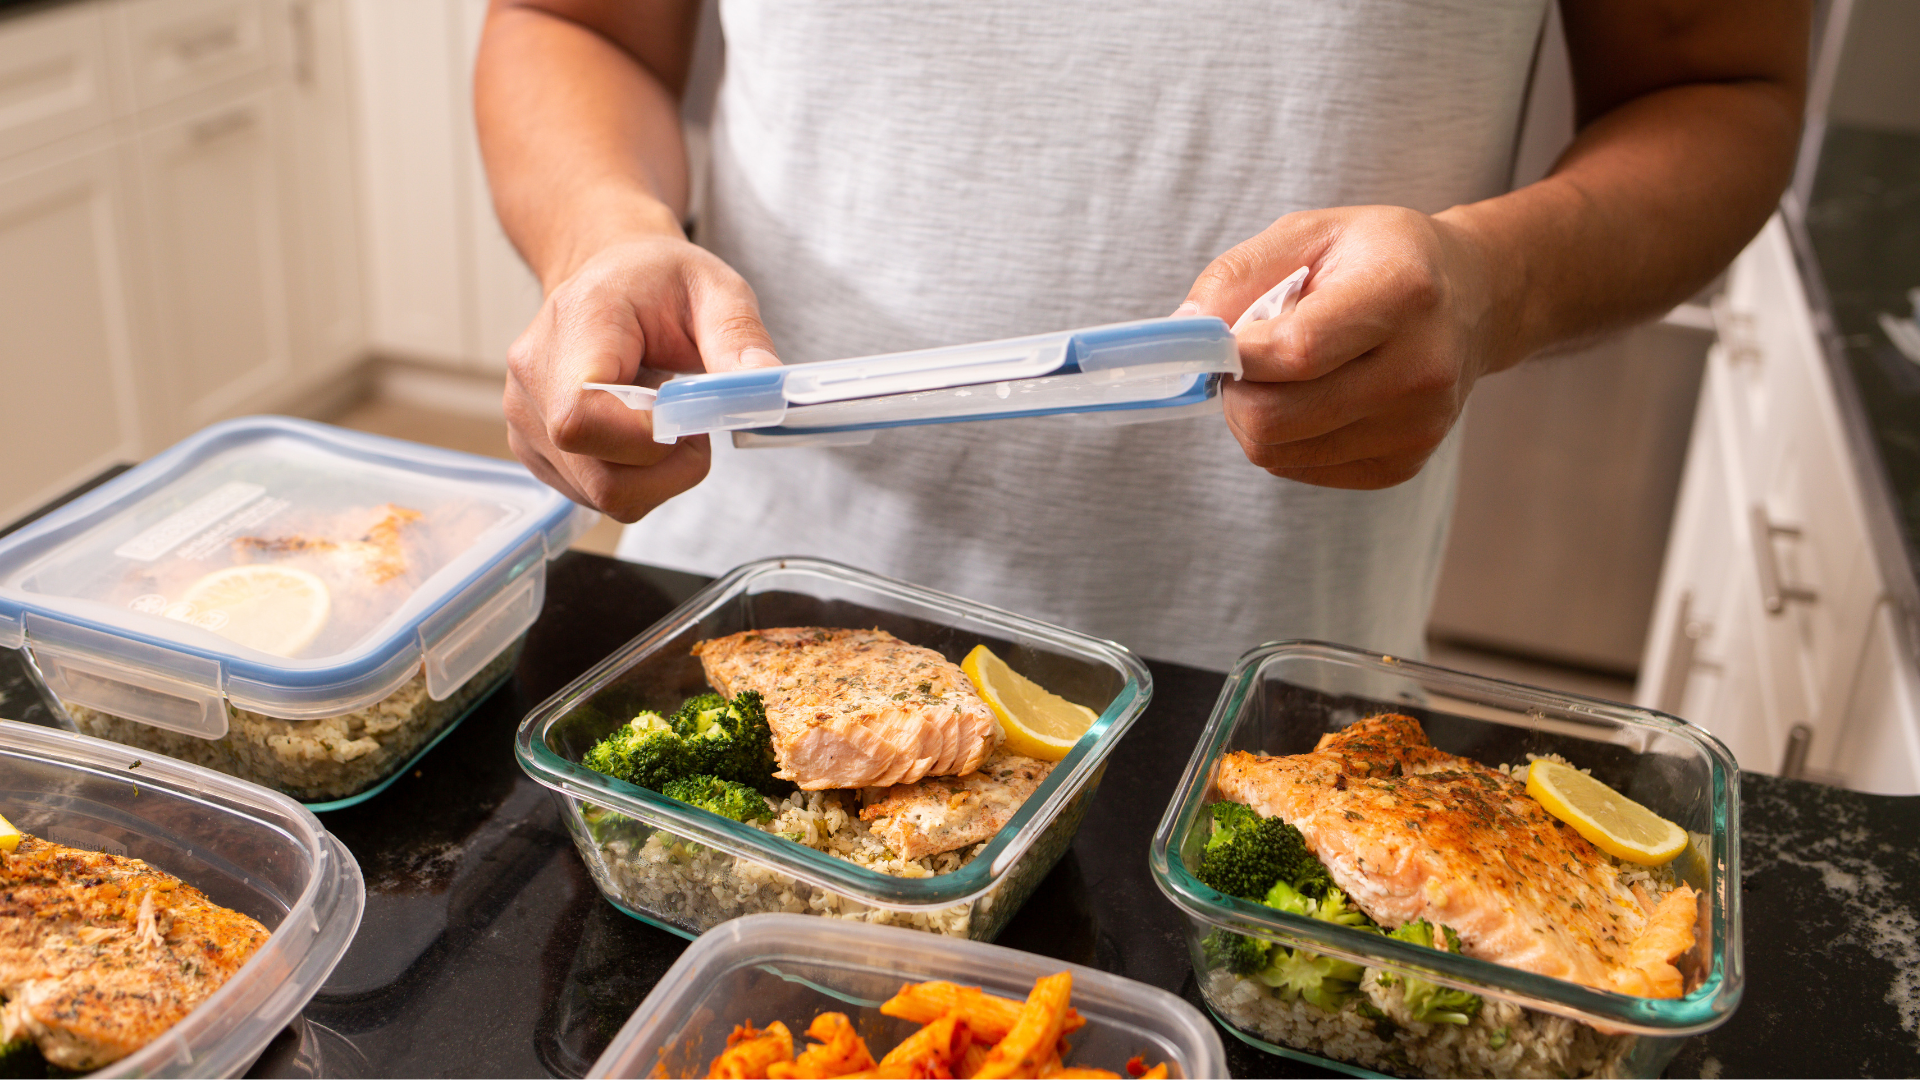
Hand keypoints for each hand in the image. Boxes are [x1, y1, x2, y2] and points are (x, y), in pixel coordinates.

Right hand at [504, 233, 781, 521]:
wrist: (609, 274)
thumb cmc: (658, 282)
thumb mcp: (716, 290)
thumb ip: (740, 338)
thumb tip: (768, 387)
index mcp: (578, 323)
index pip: (583, 416)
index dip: (645, 440)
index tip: (692, 423)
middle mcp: (535, 373)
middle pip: (597, 473)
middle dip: (668, 468)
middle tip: (696, 425)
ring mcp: (524, 416)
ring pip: (600, 494)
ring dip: (656, 476)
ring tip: (666, 421)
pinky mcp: (533, 447)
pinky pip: (592, 494)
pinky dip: (634, 479)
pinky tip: (639, 434)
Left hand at [1179, 205, 1506, 489]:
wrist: (1470, 300)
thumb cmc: (1377, 258)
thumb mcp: (1309, 232)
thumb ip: (1237, 275)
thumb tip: (1184, 328)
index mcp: (1404, 292)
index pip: (1296, 352)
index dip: (1237, 355)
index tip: (1218, 341)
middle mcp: (1421, 368)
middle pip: (1276, 418)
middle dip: (1236, 391)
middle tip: (1245, 358)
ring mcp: (1416, 426)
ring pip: (1277, 451)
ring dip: (1255, 415)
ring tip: (1283, 373)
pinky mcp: (1402, 464)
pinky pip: (1298, 467)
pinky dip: (1284, 437)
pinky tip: (1312, 396)